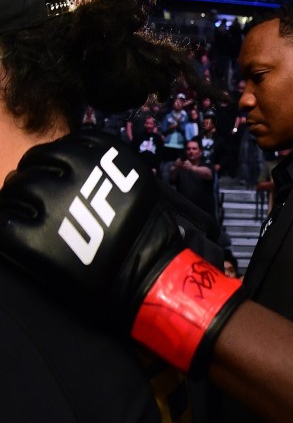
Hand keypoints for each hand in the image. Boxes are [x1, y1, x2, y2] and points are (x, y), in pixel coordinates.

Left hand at [0, 130, 241, 375]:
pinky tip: (23, 236)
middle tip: (42, 200)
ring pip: (15, 188)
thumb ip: (104, 169)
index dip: (57, 161)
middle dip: (35, 178)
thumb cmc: (146, 233)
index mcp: (106, 156)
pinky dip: (10, 227)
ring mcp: (54, 203)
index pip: (65, 145)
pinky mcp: (33, 236)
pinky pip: (5, 222)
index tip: (59, 177)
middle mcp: (78, 173)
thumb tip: (70, 165)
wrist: (148, 277)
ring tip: (32, 217)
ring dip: (19, 200)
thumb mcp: (135, 185)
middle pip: (35, 162)